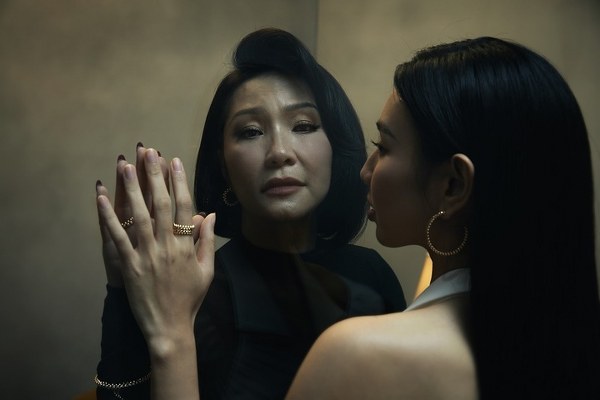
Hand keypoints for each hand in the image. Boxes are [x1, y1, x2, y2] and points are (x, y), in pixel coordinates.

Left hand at [96, 149, 214, 351]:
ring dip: (132, 189)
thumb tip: (211, 213)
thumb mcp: (207, 270)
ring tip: (126, 165)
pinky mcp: (129, 265)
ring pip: (139, 215)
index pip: (185, 207)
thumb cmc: (190, 299)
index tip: (175, 161)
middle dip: (155, 176)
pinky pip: (117, 237)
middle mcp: (167, 246)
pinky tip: (101, 198)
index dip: (180, 182)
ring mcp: (147, 255)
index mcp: (186, 246)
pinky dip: (108, 217)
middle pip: (162, 204)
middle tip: (150, 152)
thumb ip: (207, 241)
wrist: (170, 327)